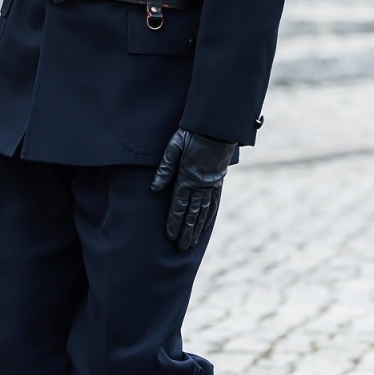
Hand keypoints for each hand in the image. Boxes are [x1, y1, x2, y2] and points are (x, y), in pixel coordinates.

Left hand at [150, 128, 236, 249]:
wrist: (216, 127)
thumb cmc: (191, 134)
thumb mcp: (174, 147)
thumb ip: (164, 169)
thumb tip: (154, 188)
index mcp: (188, 177)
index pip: (179, 205)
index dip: (174, 221)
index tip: (170, 235)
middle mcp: (201, 184)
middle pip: (192, 213)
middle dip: (186, 231)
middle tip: (181, 247)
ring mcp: (211, 184)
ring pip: (203, 211)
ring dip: (197, 228)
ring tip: (191, 242)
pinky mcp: (218, 180)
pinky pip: (214, 202)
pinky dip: (210, 215)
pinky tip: (205, 224)